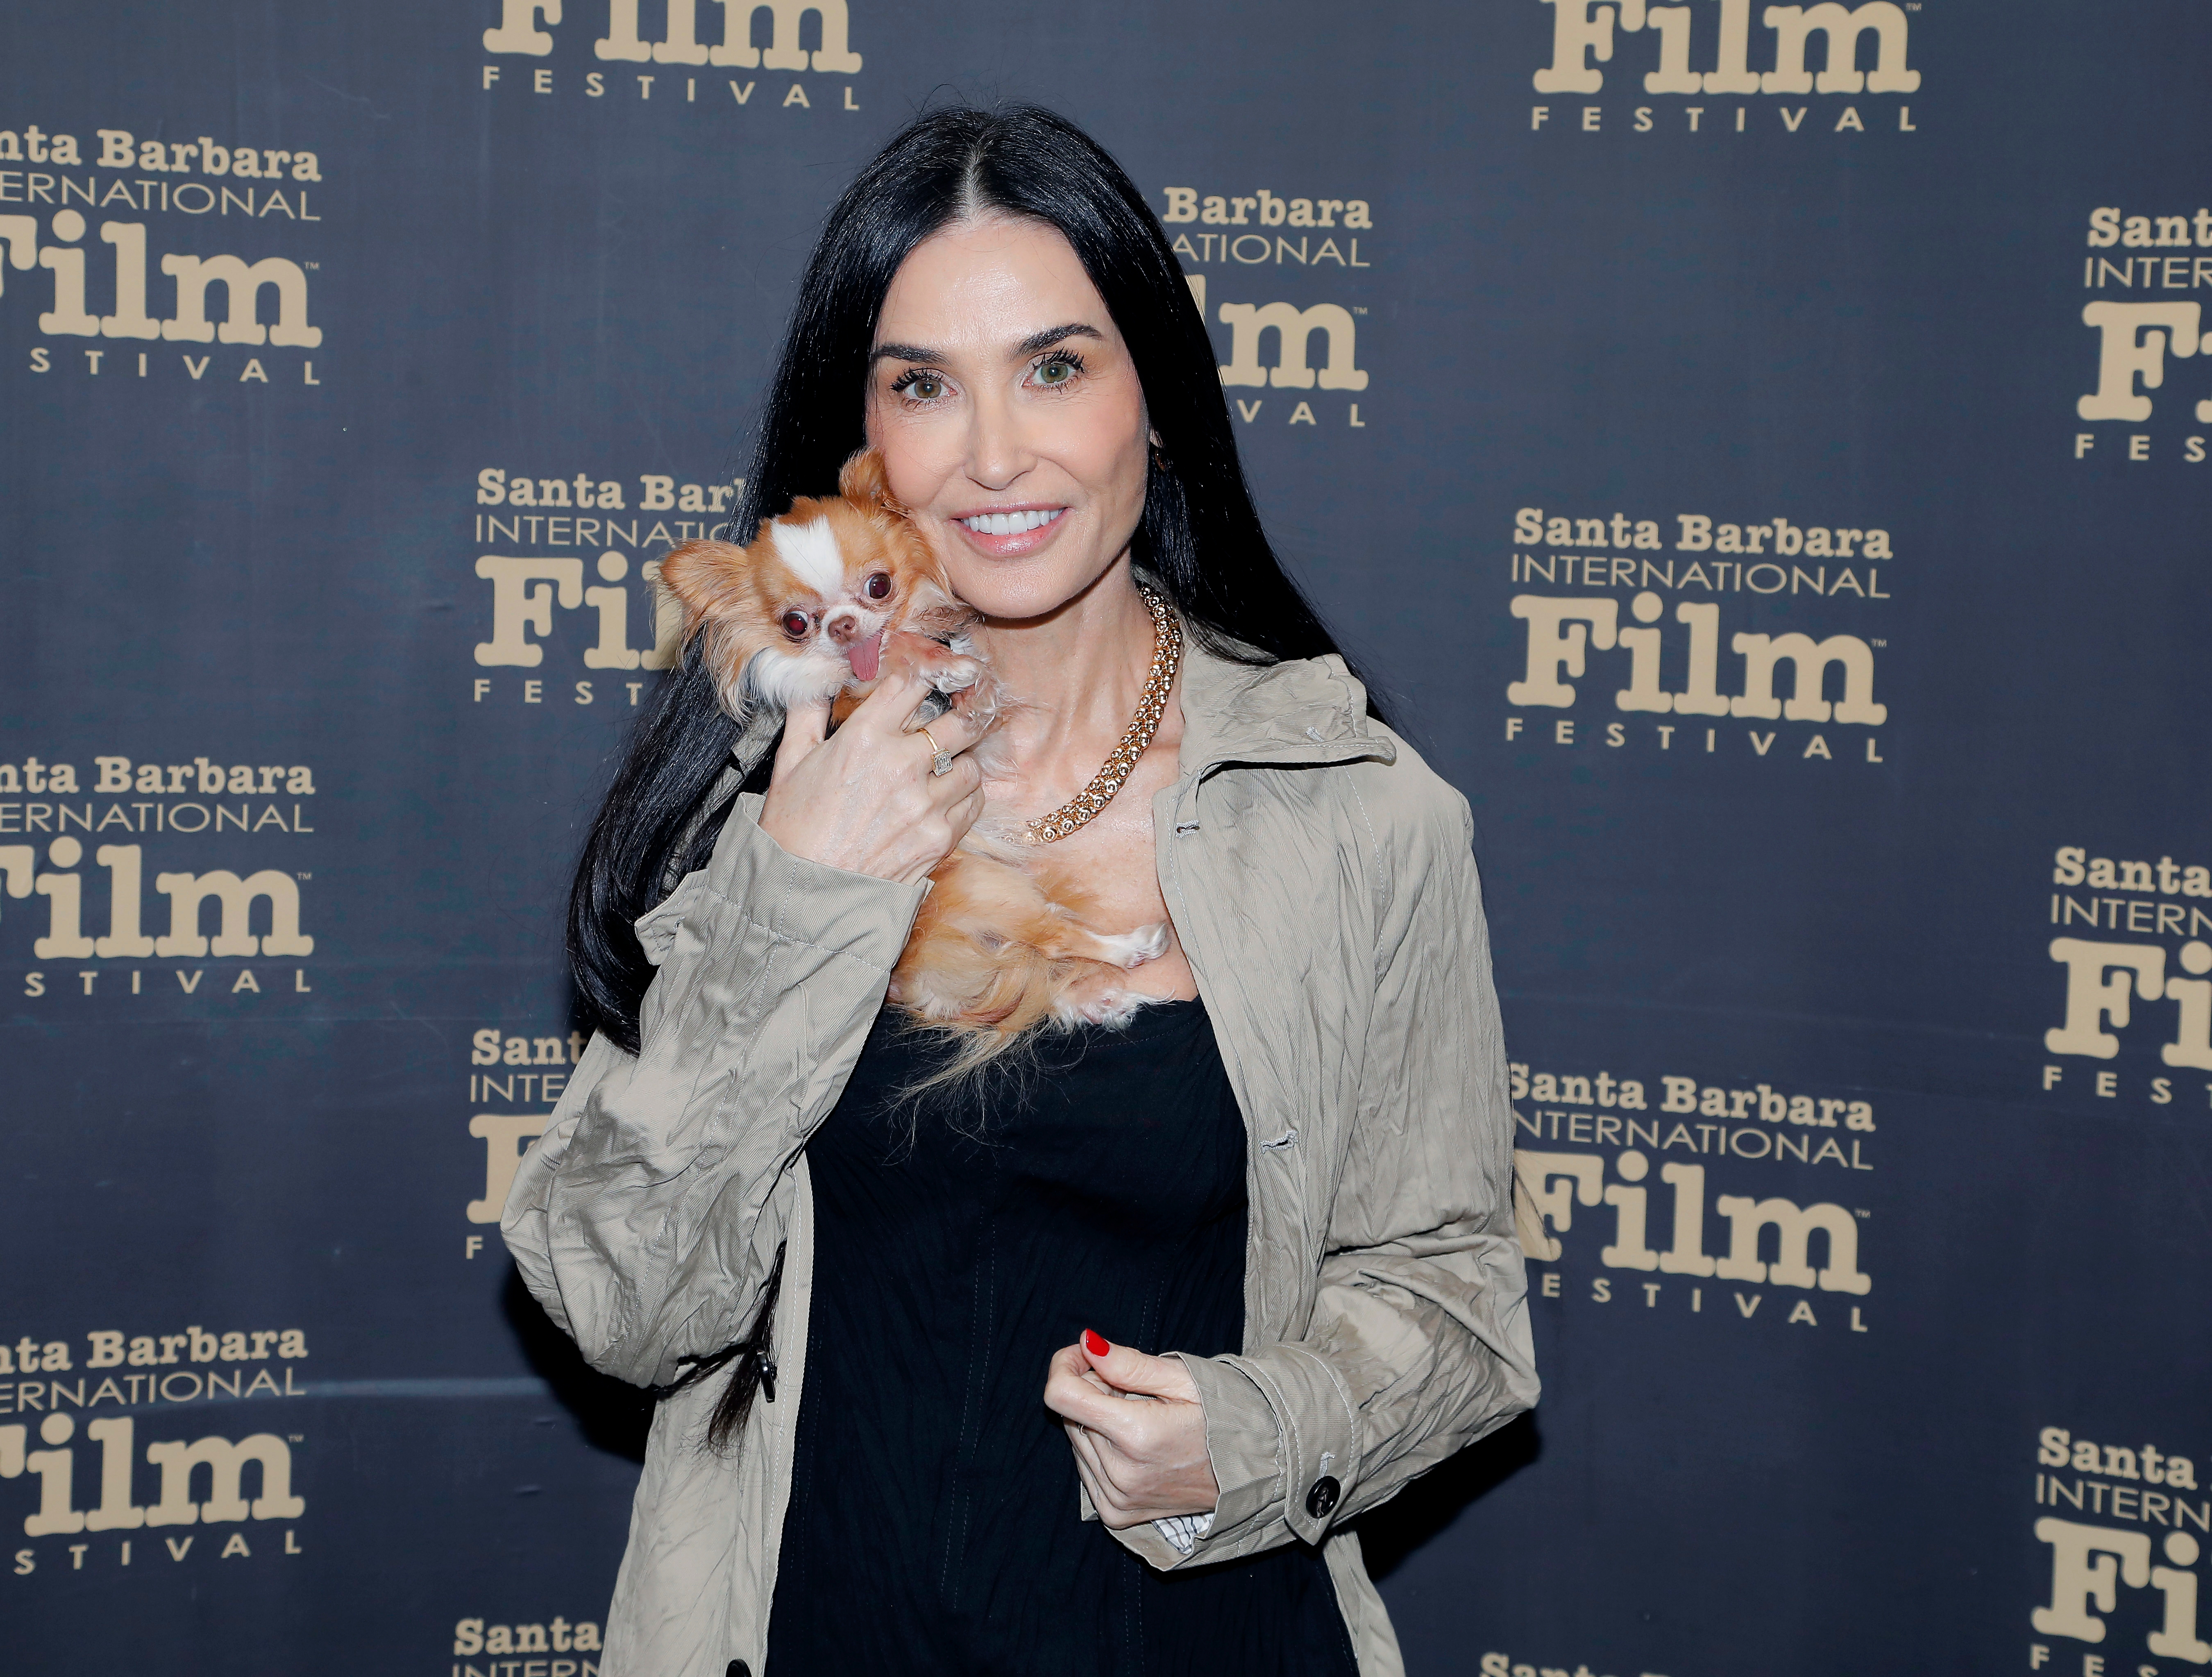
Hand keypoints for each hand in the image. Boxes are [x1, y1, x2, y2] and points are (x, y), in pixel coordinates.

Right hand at [757, 668, 987, 885]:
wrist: (804, 892)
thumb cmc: (793, 826)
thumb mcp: (790, 760)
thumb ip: (807, 712)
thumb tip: (816, 678)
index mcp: (864, 737)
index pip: (913, 686)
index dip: (927, 677)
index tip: (935, 678)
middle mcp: (901, 765)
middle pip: (960, 722)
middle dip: (965, 714)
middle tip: (964, 714)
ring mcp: (924, 804)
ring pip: (971, 766)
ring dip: (962, 762)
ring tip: (946, 767)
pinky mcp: (939, 838)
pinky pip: (972, 804)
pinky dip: (965, 797)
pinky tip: (946, 798)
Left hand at [1043, 1330, 1218, 1528]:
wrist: (1252, 1469)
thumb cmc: (1222, 1414)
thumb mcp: (1181, 1379)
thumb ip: (1128, 1364)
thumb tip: (1084, 1343)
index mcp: (1136, 1434)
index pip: (1061, 1395)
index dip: (1064, 1365)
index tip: (1085, 1354)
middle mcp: (1121, 1473)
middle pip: (1070, 1415)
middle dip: (1092, 1390)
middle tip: (1133, 1389)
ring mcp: (1118, 1498)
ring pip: (1075, 1440)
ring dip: (1096, 1421)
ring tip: (1141, 1417)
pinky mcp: (1118, 1514)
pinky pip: (1085, 1469)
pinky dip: (1099, 1450)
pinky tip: (1134, 1444)